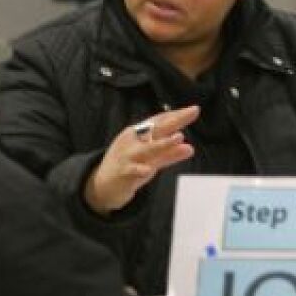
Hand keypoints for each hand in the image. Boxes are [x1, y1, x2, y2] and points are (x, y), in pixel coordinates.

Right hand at [84, 105, 199, 214]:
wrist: (101, 185)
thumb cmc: (129, 167)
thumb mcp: (151, 159)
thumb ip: (169, 154)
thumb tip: (190, 148)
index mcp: (138, 134)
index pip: (160, 121)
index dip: (177, 115)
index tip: (194, 109)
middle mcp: (133, 140)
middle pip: (157, 128)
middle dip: (175, 120)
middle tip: (192, 112)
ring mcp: (127, 155)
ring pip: (148, 148)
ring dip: (163, 143)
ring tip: (179, 137)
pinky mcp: (122, 172)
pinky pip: (132, 170)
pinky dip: (140, 169)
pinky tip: (148, 170)